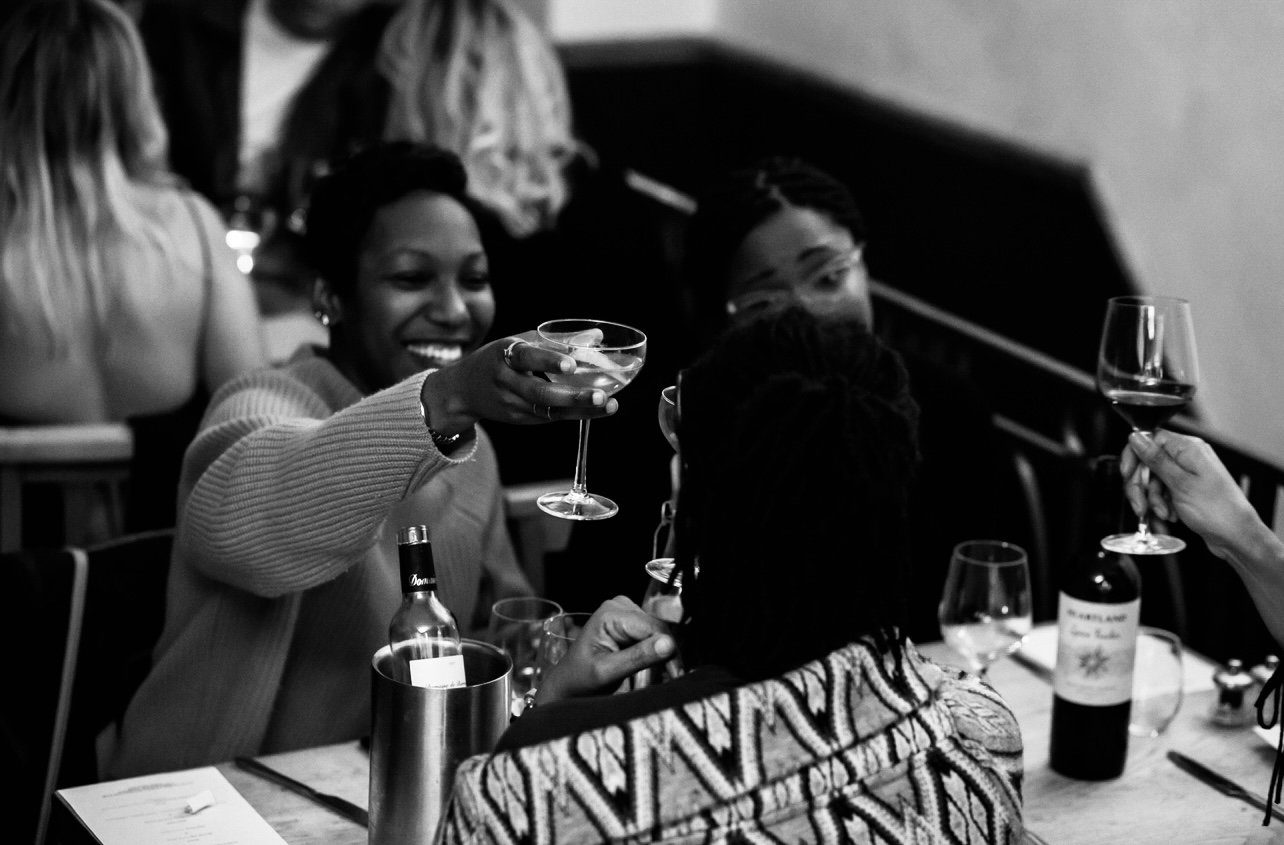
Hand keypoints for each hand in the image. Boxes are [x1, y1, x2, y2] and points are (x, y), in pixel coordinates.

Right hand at [419, 332, 618, 434]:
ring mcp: (511, 404)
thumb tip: (596, 335)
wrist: (463, 390)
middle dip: (572, 395)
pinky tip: (597, 410)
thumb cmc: (499, 358)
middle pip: (538, 392)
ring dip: (580, 409)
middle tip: (600, 394)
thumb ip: (556, 340)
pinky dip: (574, 414)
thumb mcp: (519, 342)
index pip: (526, 357)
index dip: (548, 361)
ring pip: (547, 410)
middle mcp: (505, 381)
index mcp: (504, 354)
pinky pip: (549, 417)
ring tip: (608, 404)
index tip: (571, 364)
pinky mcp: (519, 419)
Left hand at [535, 596, 675, 704]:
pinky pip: (652, 634)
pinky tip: (659, 667)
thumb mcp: (607, 672)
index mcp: (610, 614)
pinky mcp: (630, 621)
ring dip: (664, 653)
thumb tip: (668, 645)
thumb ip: (637, 657)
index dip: (668, 650)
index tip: (676, 674)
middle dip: (667, 653)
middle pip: (657, 627)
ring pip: (658, 631)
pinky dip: (657, 651)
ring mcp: (625, 612)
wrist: (568, 684)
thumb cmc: (580, 679)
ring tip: (666, 675)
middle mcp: (619, 606)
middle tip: (673, 678)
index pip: (652, 626)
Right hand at [1123, 430, 1261, 560]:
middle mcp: (1187, 458)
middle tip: (1141, 504)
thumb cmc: (1218, 510)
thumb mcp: (1180, 483)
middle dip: (1142, 487)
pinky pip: (1162, 493)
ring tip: (1163, 514)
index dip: (1134, 457)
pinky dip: (1161, 506)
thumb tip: (1137, 438)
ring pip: (1152, 481)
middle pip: (1147, 464)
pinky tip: (1169, 516)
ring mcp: (1187, 475)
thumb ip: (1156, 459)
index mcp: (1187, 449)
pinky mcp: (1186, 490)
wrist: (1236, 536)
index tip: (1128, 475)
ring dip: (1153, 500)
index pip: (1149, 440)